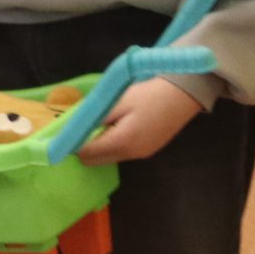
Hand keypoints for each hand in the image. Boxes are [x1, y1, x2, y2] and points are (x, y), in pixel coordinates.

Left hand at [76, 77, 204, 165]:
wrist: (184, 93)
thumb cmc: (148, 94)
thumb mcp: (116, 102)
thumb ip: (92, 118)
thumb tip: (70, 129)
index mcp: (122, 142)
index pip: (86, 154)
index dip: (73, 143)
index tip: (70, 129)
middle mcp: (131, 154)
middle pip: (95, 160)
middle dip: (85, 146)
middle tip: (86, 124)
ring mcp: (142, 155)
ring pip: (108, 157)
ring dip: (100, 144)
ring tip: (105, 122)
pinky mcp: (149, 150)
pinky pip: (122, 153)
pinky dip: (114, 143)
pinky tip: (120, 125)